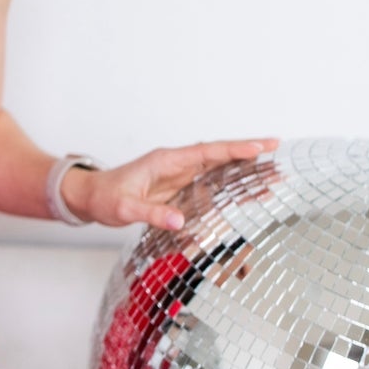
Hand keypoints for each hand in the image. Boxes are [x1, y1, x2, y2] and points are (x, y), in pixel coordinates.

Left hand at [65, 138, 279, 231]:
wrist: (90, 196)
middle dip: (247, 152)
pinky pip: (208, 182)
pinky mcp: (178, 186)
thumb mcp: (125, 209)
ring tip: (272, 172)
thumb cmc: (105, 198)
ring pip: (216, 167)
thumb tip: (181, 222)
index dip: (233, 148)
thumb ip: (152, 214)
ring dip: (242, 168)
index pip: (206, 151)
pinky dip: (228, 182)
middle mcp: (175, 163)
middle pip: (218, 155)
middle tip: (277, 149)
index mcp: (165, 161)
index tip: (259, 145)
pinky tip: (246, 188)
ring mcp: (178, 174)